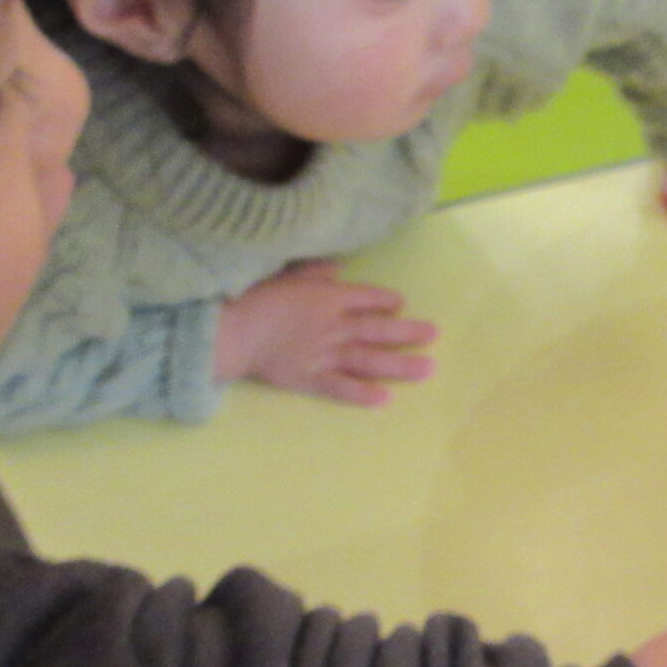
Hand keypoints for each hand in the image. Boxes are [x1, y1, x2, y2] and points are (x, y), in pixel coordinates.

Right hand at [214, 260, 435, 406]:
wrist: (233, 331)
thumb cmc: (255, 297)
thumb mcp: (287, 273)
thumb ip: (315, 271)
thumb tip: (337, 268)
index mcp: (329, 298)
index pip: (366, 298)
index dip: (385, 300)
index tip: (401, 304)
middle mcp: (335, 326)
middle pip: (377, 329)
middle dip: (408, 332)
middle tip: (433, 335)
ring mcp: (325, 355)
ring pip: (369, 359)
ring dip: (400, 365)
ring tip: (426, 369)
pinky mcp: (310, 378)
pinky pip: (341, 388)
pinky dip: (362, 394)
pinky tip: (384, 398)